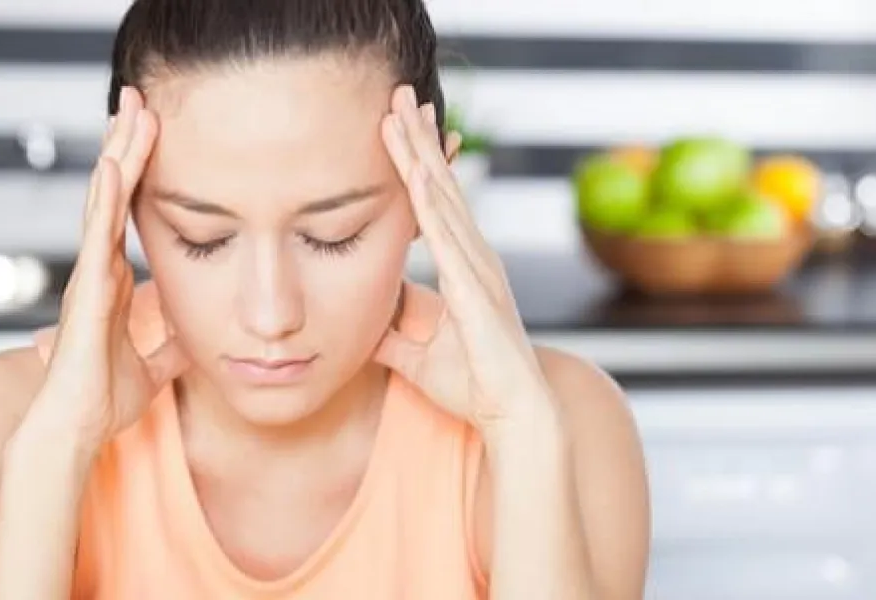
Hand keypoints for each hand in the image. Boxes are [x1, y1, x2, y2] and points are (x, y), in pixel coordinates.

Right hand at [29, 87, 187, 447]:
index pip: (130, 212)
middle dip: (127, 146)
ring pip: (104, 203)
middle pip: (115, 194)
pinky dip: (105, 202)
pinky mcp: (86, 292)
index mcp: (113, 280)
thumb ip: (171, 346)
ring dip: (118, 157)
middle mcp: (98, 269)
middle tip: (140, 99)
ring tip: (130, 111)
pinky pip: (96, 238)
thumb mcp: (153, 366)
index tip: (153, 133)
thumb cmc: (103, 400)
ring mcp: (89, 276)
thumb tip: (199, 338)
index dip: (140, 173)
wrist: (77, 428)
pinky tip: (113, 168)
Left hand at [374, 85, 554, 432]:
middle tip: (400, 95)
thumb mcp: (416, 354)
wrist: (513, 414)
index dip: (416, 163)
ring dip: (420, 154)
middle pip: (441, 186)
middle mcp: (474, 257)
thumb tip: (361, 320)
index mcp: (464, 267)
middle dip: (419, 139)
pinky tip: (415, 172)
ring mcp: (477, 268)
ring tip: (401, 112)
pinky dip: (430, 202)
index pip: (435, 204)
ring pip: (443, 199)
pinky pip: (447, 237)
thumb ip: (391, 332)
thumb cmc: (474, 386)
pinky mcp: (474, 289)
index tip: (398, 126)